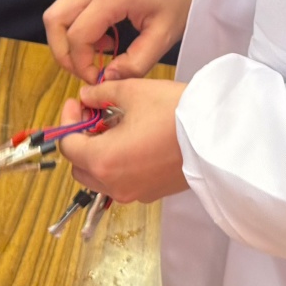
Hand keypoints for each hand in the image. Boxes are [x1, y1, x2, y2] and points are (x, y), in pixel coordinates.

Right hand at [45, 0, 200, 83]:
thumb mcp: (163, 36)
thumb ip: (135, 63)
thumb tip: (107, 79)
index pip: (76, 35)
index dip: (81, 63)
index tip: (98, 78)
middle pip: (54, 19)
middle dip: (63, 52)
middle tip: (85, 70)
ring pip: (58, 12)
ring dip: (68, 40)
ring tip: (97, 54)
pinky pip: (71, 7)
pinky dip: (77, 28)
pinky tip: (103, 39)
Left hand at [55, 79, 188, 203]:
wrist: (217, 135)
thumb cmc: (173, 112)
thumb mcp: (131, 91)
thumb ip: (100, 94)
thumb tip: (86, 96)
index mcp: (103, 160)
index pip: (68, 145)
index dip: (68, 121)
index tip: (78, 103)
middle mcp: (115, 184)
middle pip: (79, 167)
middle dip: (81, 139)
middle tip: (94, 114)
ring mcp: (134, 193)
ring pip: (100, 178)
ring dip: (98, 154)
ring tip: (115, 126)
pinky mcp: (152, 194)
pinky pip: (122, 182)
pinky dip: (118, 165)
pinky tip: (134, 141)